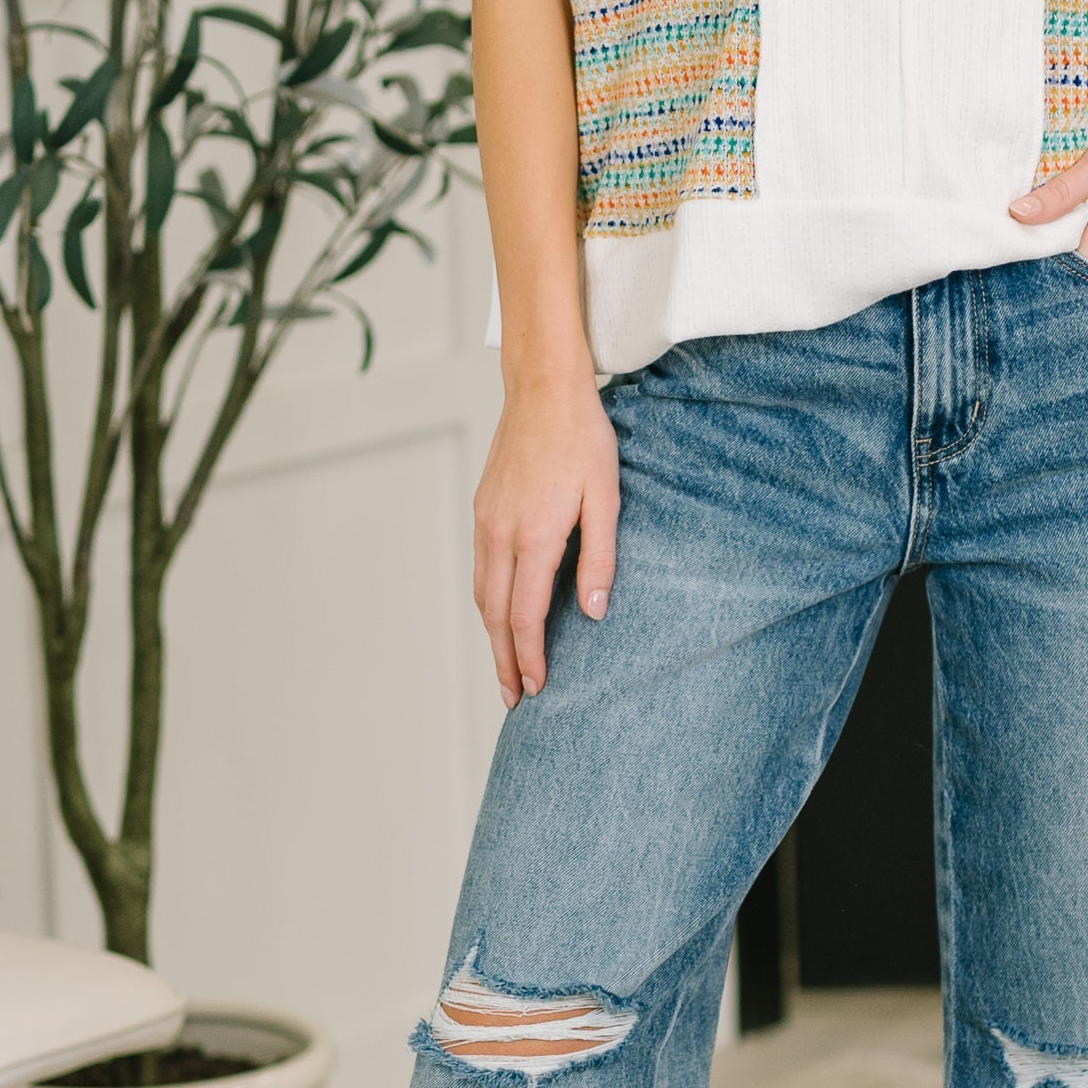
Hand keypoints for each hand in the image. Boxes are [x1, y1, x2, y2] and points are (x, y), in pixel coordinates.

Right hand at [473, 364, 618, 709]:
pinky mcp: (483, 508)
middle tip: (513, 697)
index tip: (536, 687)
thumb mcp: (606, 498)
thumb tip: (593, 611)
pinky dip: (488, 601)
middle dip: (504, 659)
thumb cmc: (583, 439)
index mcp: (535, 536)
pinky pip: (481, 568)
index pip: (525, 615)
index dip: (530, 656)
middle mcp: (501, 534)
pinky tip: (502, 612)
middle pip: (496, 614)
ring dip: (493, 634)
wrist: (544, 390)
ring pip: (483, 593)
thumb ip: (600, 558)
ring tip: (506, 665)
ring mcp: (486, 521)